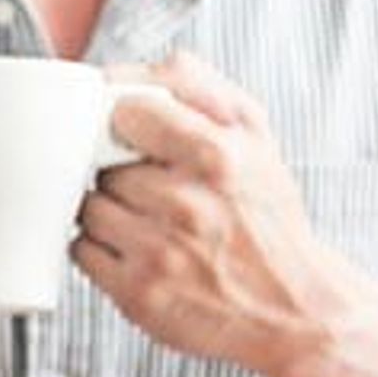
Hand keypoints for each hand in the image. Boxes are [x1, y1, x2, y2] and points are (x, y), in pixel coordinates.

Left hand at [71, 50, 359, 376]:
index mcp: (217, 158)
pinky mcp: (138, 296)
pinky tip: (132, 247)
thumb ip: (204, 90)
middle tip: (150, 185)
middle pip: (103, 162)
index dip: (123, 119)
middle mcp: (186, 206)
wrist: (296, 310)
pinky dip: (98, 246)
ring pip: (88, 204)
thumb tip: (147, 66)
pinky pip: (81, 250)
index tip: (131, 131)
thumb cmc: (270, 221)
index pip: (124, 111)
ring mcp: (158, 253)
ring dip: (106, 208)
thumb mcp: (258, 141)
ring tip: (144, 218)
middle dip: (119, 170)